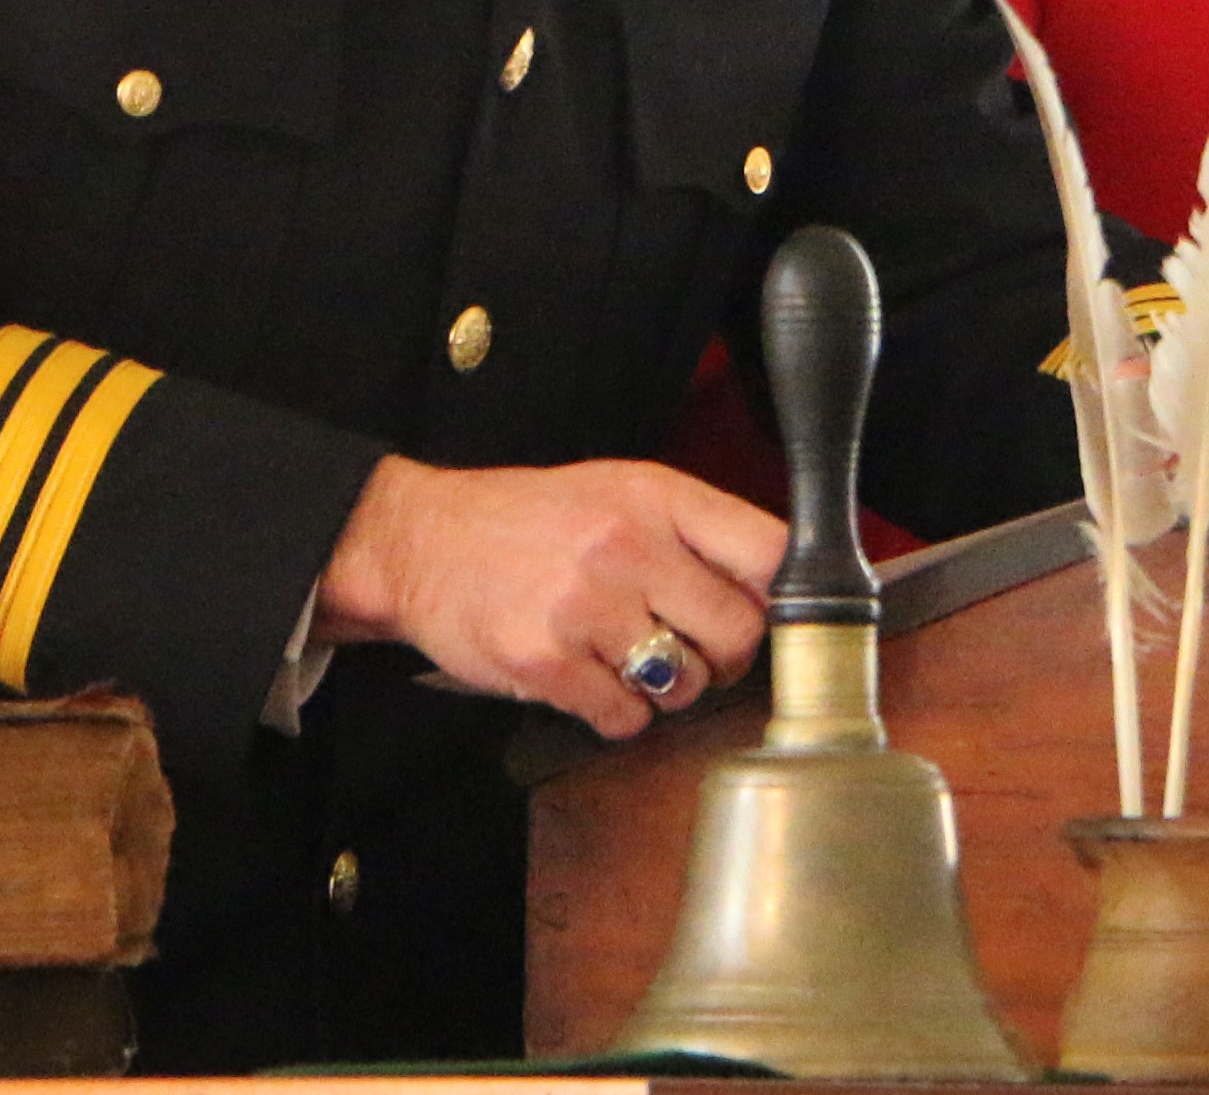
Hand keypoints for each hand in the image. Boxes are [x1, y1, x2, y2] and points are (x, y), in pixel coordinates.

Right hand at [312, 455, 786, 736]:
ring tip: (627, 656)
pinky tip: (587, 676)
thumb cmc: (532, 520)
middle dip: (723, 656)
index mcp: (655, 495)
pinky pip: (624, 716)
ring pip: (684, 684)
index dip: (785, 595)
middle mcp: (626, 545)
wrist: (423, 542)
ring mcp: (584, 606)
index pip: (770, 552)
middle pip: (738, 633)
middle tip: (691, 648)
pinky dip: (615, 711)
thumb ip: (694, 530)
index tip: (770, 614)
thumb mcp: (619, 491)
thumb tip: (779, 586)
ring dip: (666, 687)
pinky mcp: (545, 662)